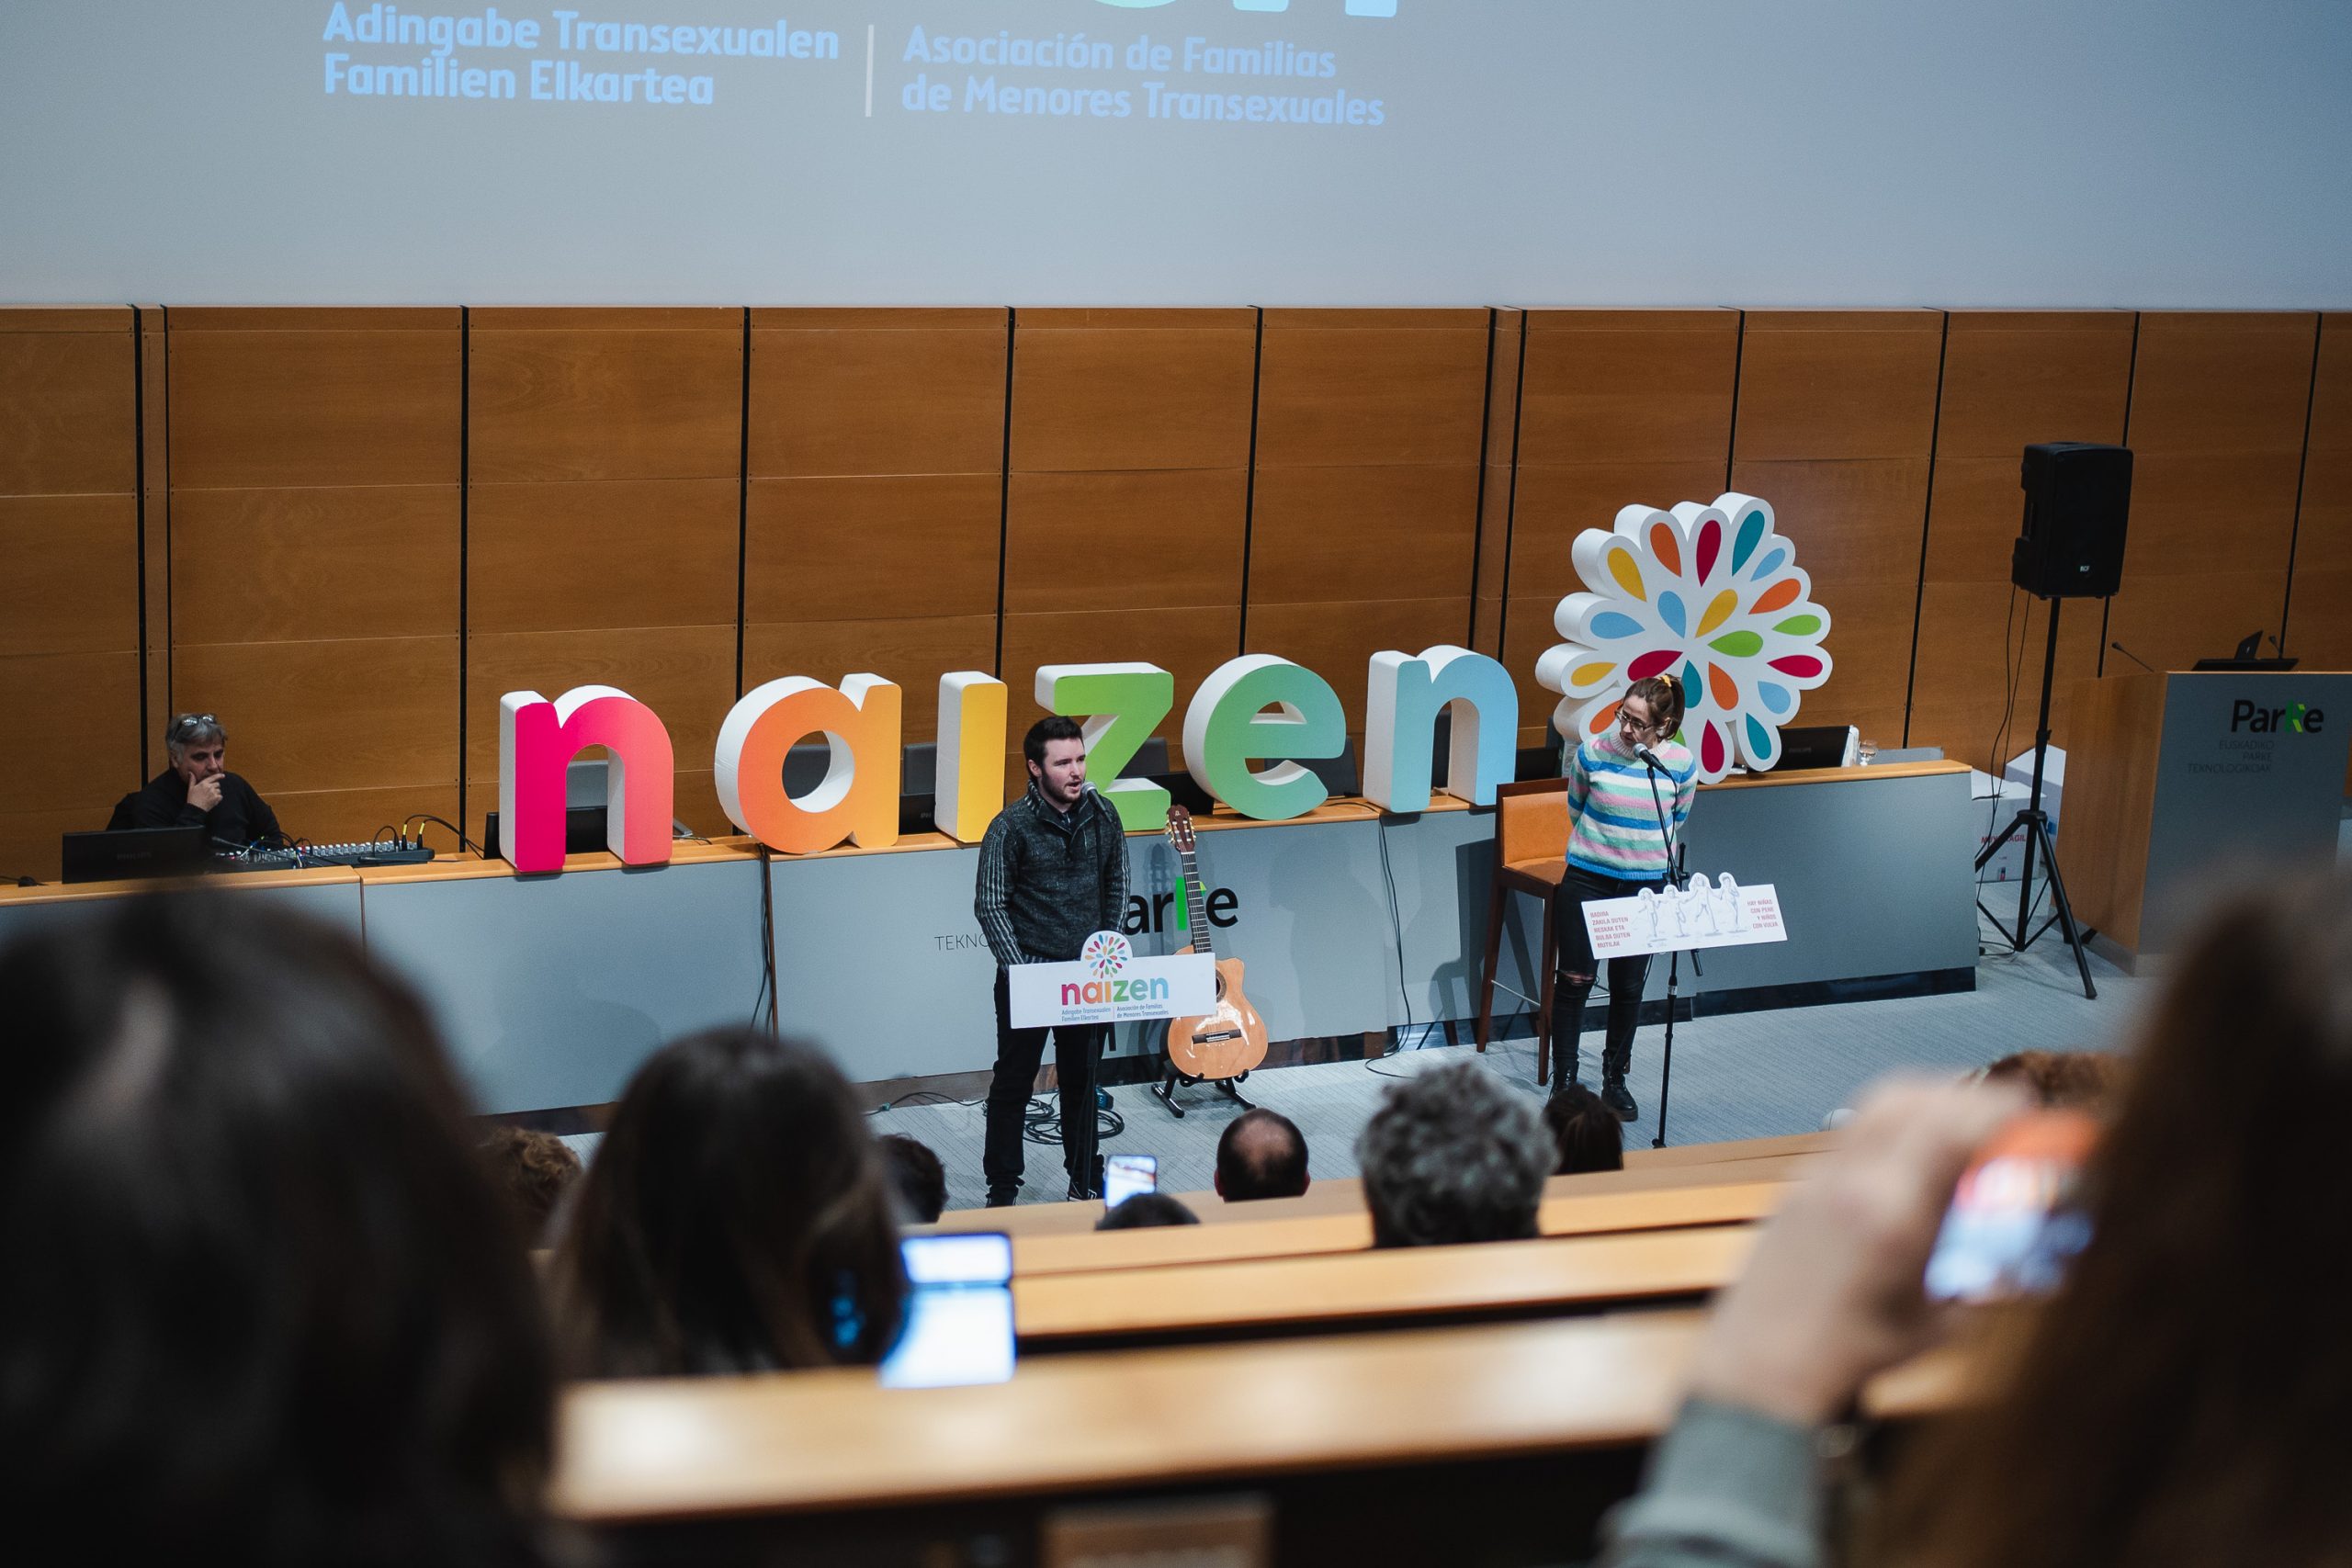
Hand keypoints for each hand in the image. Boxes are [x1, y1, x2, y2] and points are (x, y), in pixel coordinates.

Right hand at [188, 774, 224, 812]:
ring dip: (216, 793)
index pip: (213, 777)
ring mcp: (213, 793)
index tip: (223, 775)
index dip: (219, 776)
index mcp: (203, 783)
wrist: (195, 809)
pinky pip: (220, 796)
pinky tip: (212, 800)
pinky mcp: (216, 798)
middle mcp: (209, 787)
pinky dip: (218, 798)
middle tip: (209, 792)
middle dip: (215, 787)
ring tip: (209, 797)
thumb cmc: (192, 798)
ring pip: (219, 790)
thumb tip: (190, 773)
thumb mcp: (190, 788)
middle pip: (217, 784)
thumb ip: (192, 780)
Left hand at [1687, 1077, 2026, 1424]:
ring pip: (1874, 1106)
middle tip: (1999, 1112)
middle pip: (1909, 1096)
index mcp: (1892, 1214)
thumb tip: (2026, 1259)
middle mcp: (1849, 1181)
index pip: (1949, 1127)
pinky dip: (1889, 1127)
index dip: (1994, 1108)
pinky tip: (1910, 1160)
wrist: (1760, 1367)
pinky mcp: (1796, 1184)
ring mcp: (1815, 1176)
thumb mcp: (1938, 1327)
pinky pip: (1849, 1133)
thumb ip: (1985, 1283)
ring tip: (1958, 1126)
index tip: (2027, 1109)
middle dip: (1962, 1095)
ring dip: (1924, 1102)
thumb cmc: (1846, 1356)